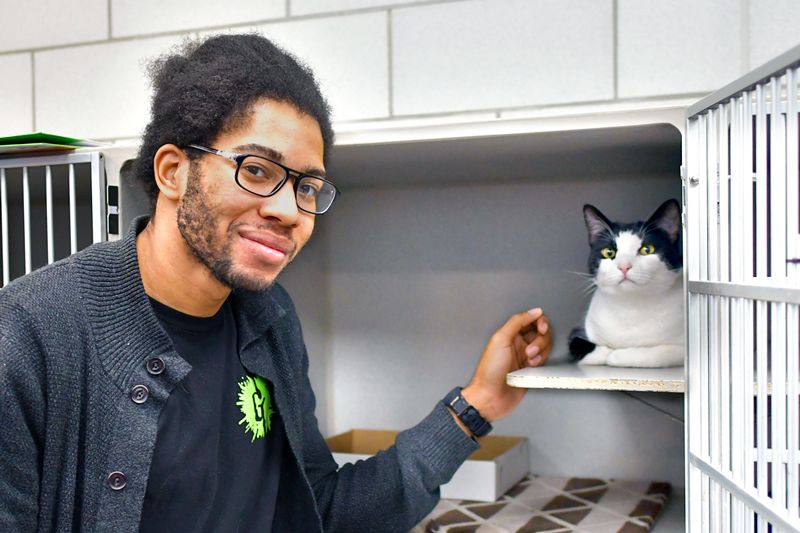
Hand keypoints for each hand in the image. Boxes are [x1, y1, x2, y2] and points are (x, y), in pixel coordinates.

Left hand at [461, 308, 551, 422]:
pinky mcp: (531, 370)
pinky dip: (541, 363)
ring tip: (529, 360)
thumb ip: (517, 322)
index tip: (541, 327)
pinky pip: (544, 361)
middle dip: (540, 340)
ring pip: (544, 347)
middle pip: (541, 333)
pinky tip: (531, 368)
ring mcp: (525, 357)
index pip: (530, 320)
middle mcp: (518, 344)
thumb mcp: (501, 339)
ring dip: (540, 352)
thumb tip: (533, 311)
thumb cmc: (490, 371)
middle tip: (530, 349)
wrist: (491, 397)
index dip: (539, 321)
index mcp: (509, 334)